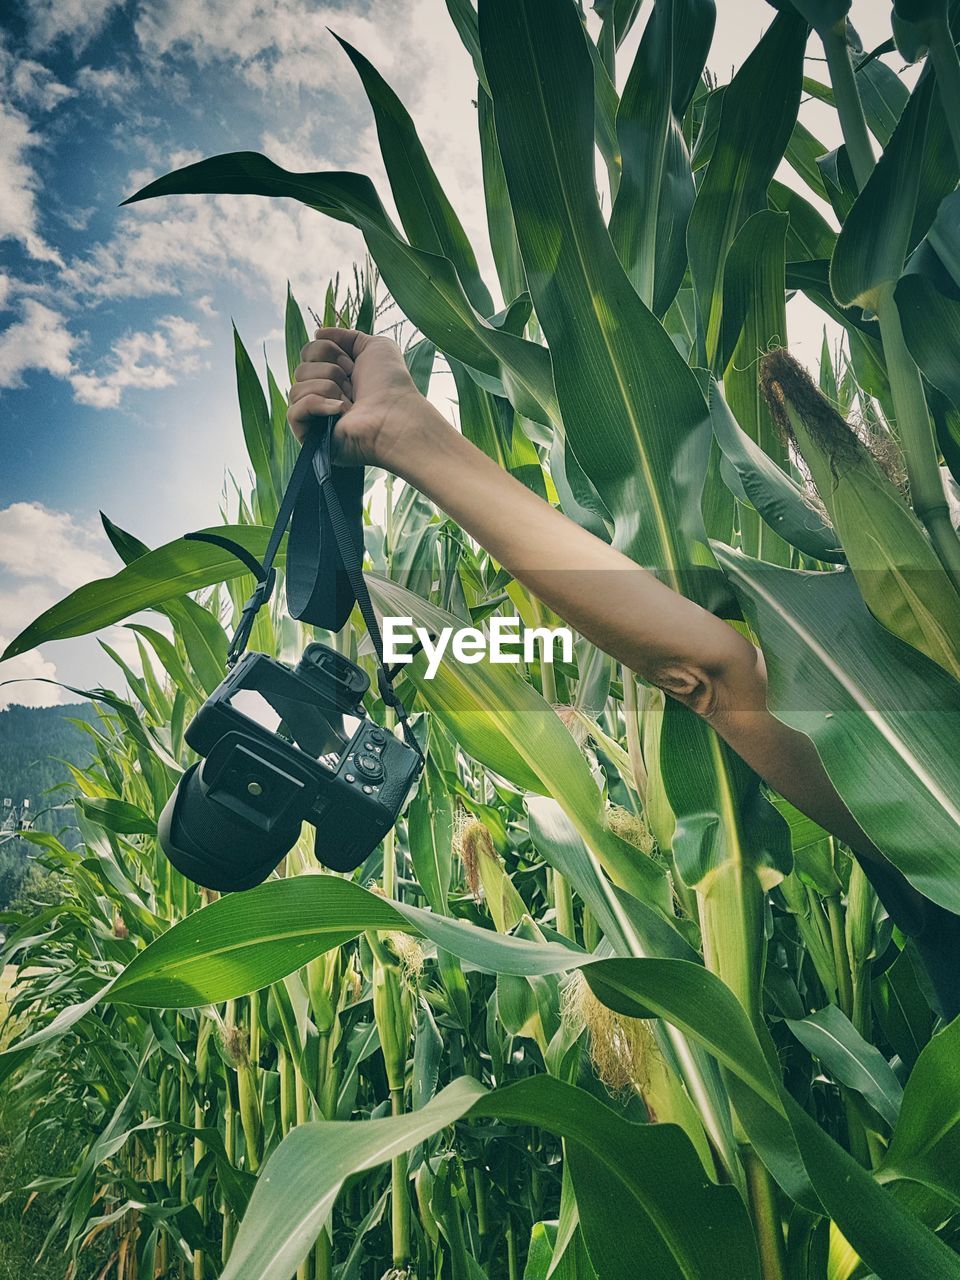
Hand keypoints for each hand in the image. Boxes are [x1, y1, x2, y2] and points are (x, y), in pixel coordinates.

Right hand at [287, 326, 423, 467]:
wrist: (396, 416)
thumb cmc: (390, 384)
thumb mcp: (373, 346)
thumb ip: (346, 336)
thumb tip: (317, 333)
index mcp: (334, 376)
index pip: (308, 352)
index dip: (329, 351)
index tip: (353, 365)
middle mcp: (322, 395)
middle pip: (300, 368)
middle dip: (330, 371)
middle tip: (353, 385)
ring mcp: (315, 418)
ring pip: (297, 387)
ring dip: (328, 388)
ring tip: (350, 403)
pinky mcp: (309, 437)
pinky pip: (293, 410)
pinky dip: (317, 405)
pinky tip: (340, 411)